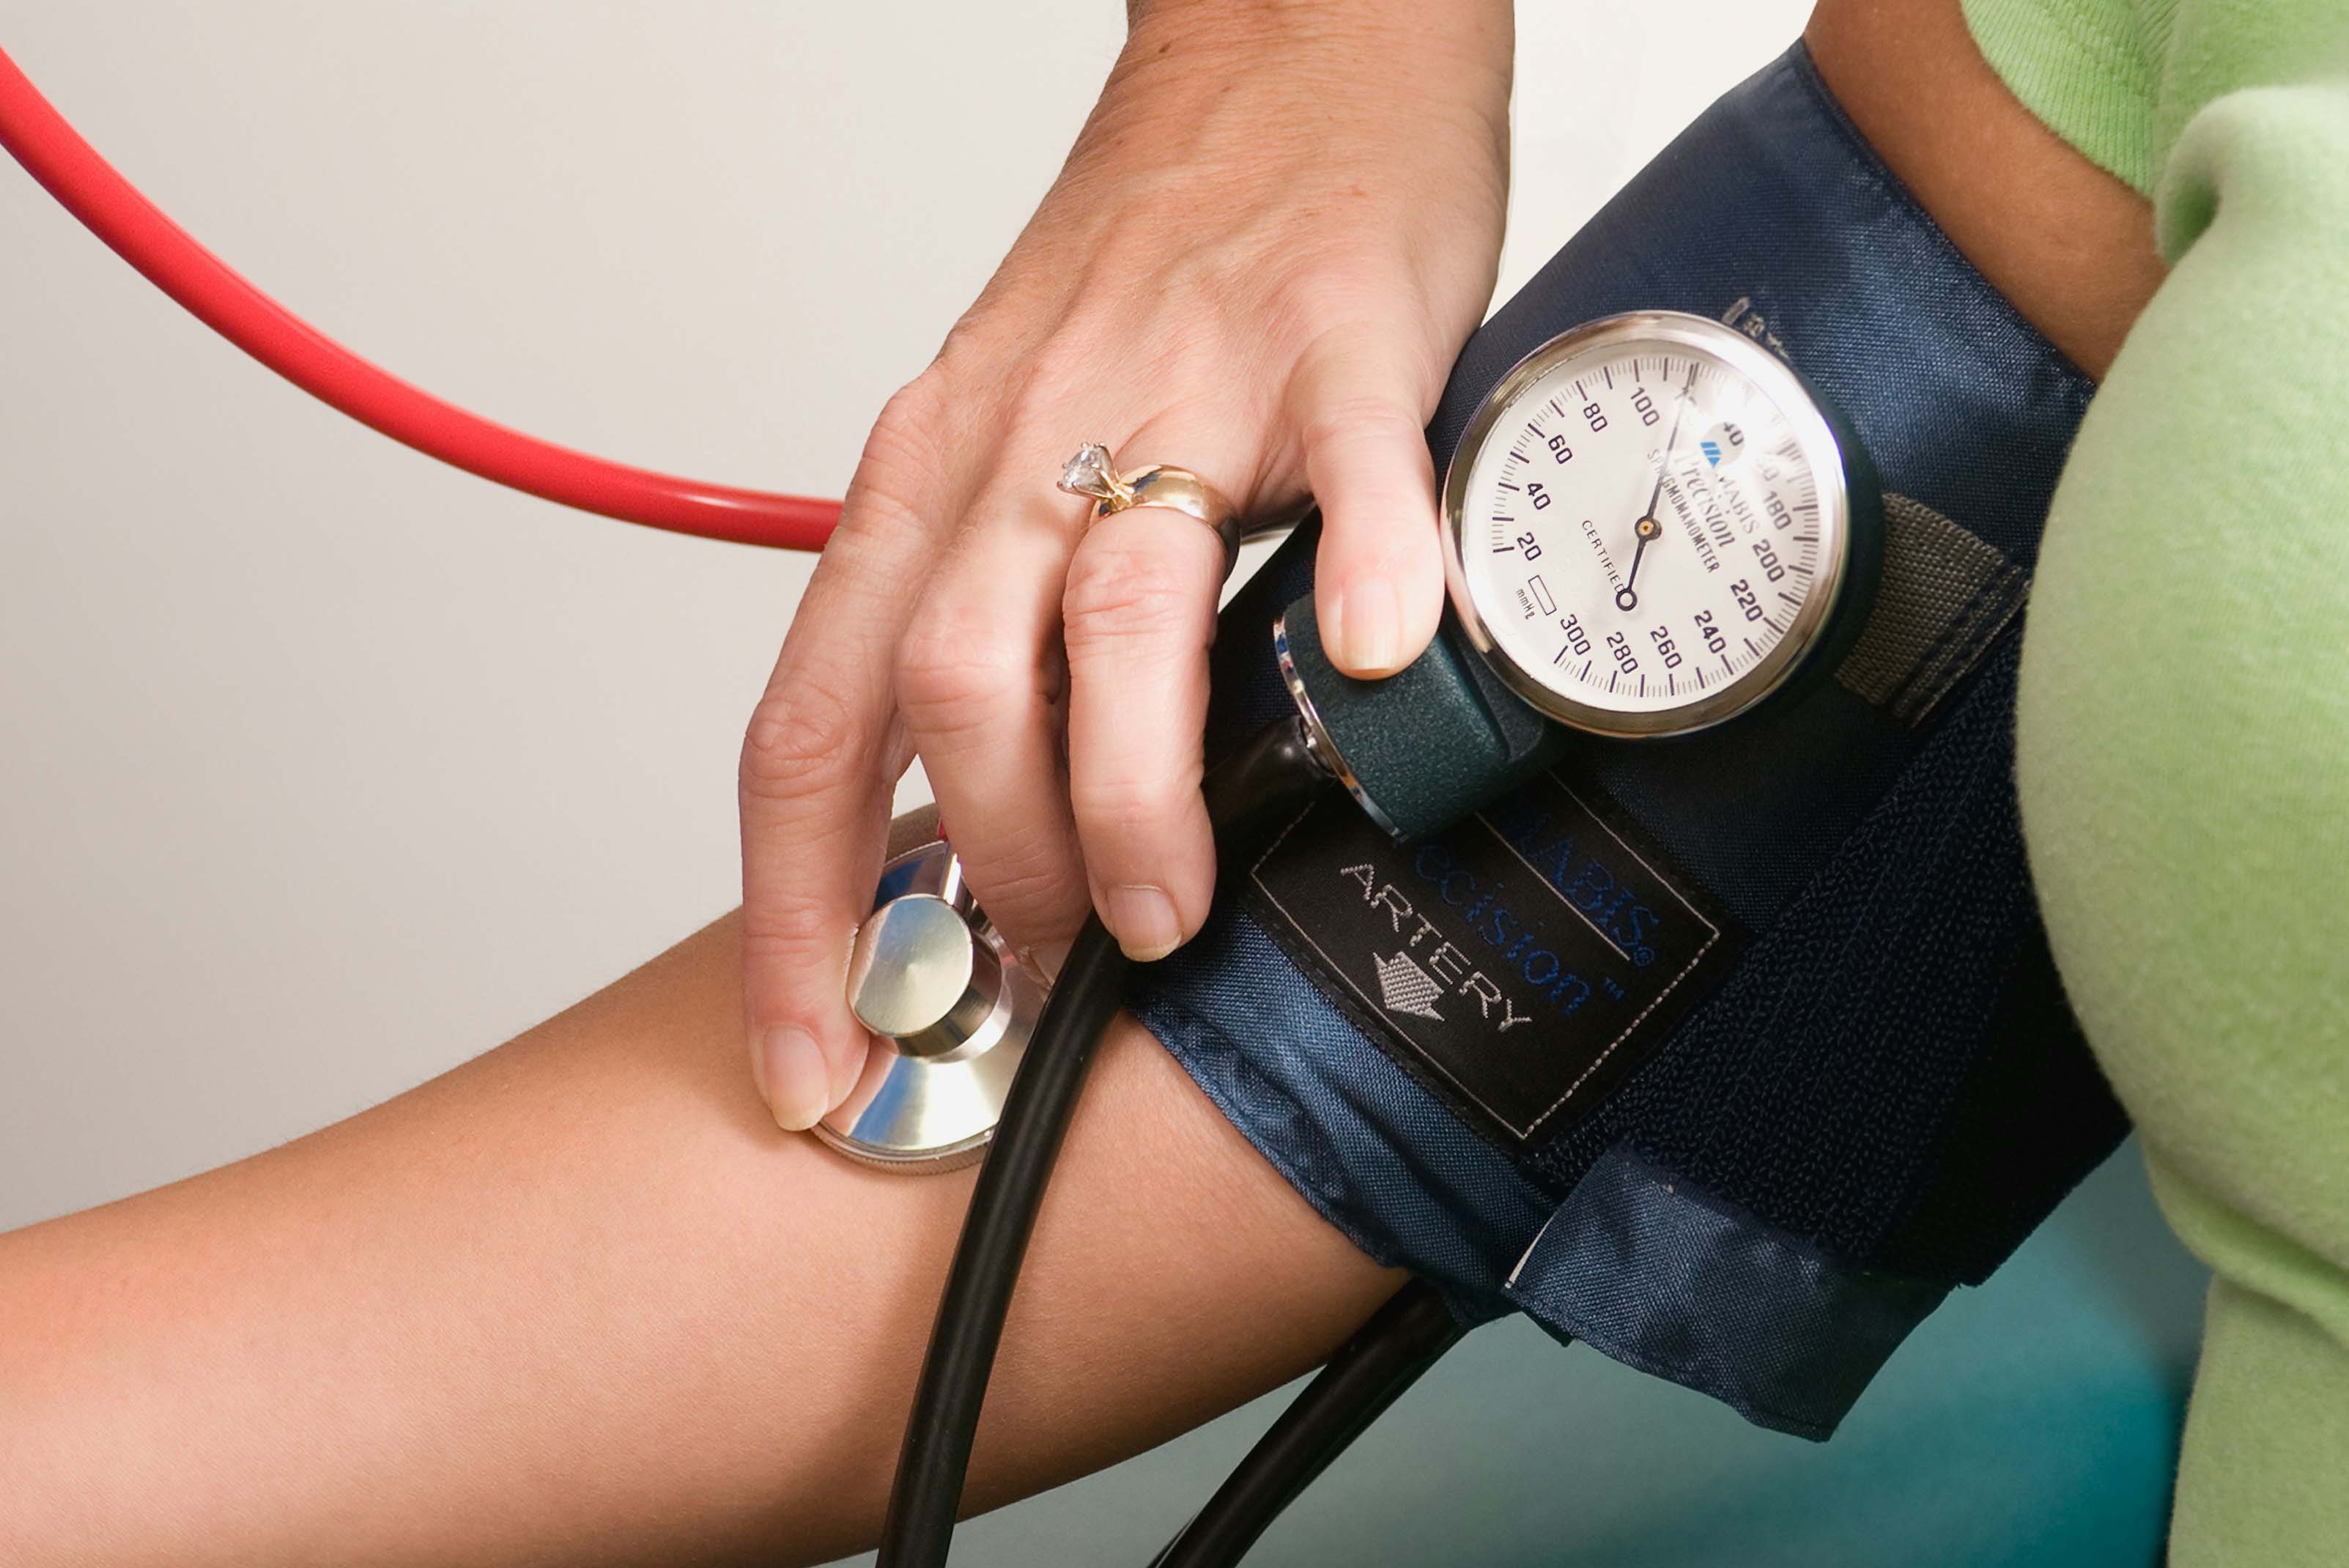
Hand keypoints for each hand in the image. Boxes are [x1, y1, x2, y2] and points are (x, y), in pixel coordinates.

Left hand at [738, 0, 1512, 1128]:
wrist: (1280, 57)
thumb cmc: (1143, 270)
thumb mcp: (995, 444)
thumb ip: (979, 625)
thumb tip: (983, 835)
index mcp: (924, 483)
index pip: (810, 728)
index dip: (795, 918)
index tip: (814, 1063)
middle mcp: (1020, 442)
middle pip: (951, 692)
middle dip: (992, 874)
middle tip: (1056, 969)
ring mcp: (1183, 389)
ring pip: (1115, 614)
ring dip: (1133, 794)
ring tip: (1172, 909)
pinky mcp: (1335, 344)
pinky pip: (1348, 469)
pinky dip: (1369, 573)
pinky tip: (1384, 663)